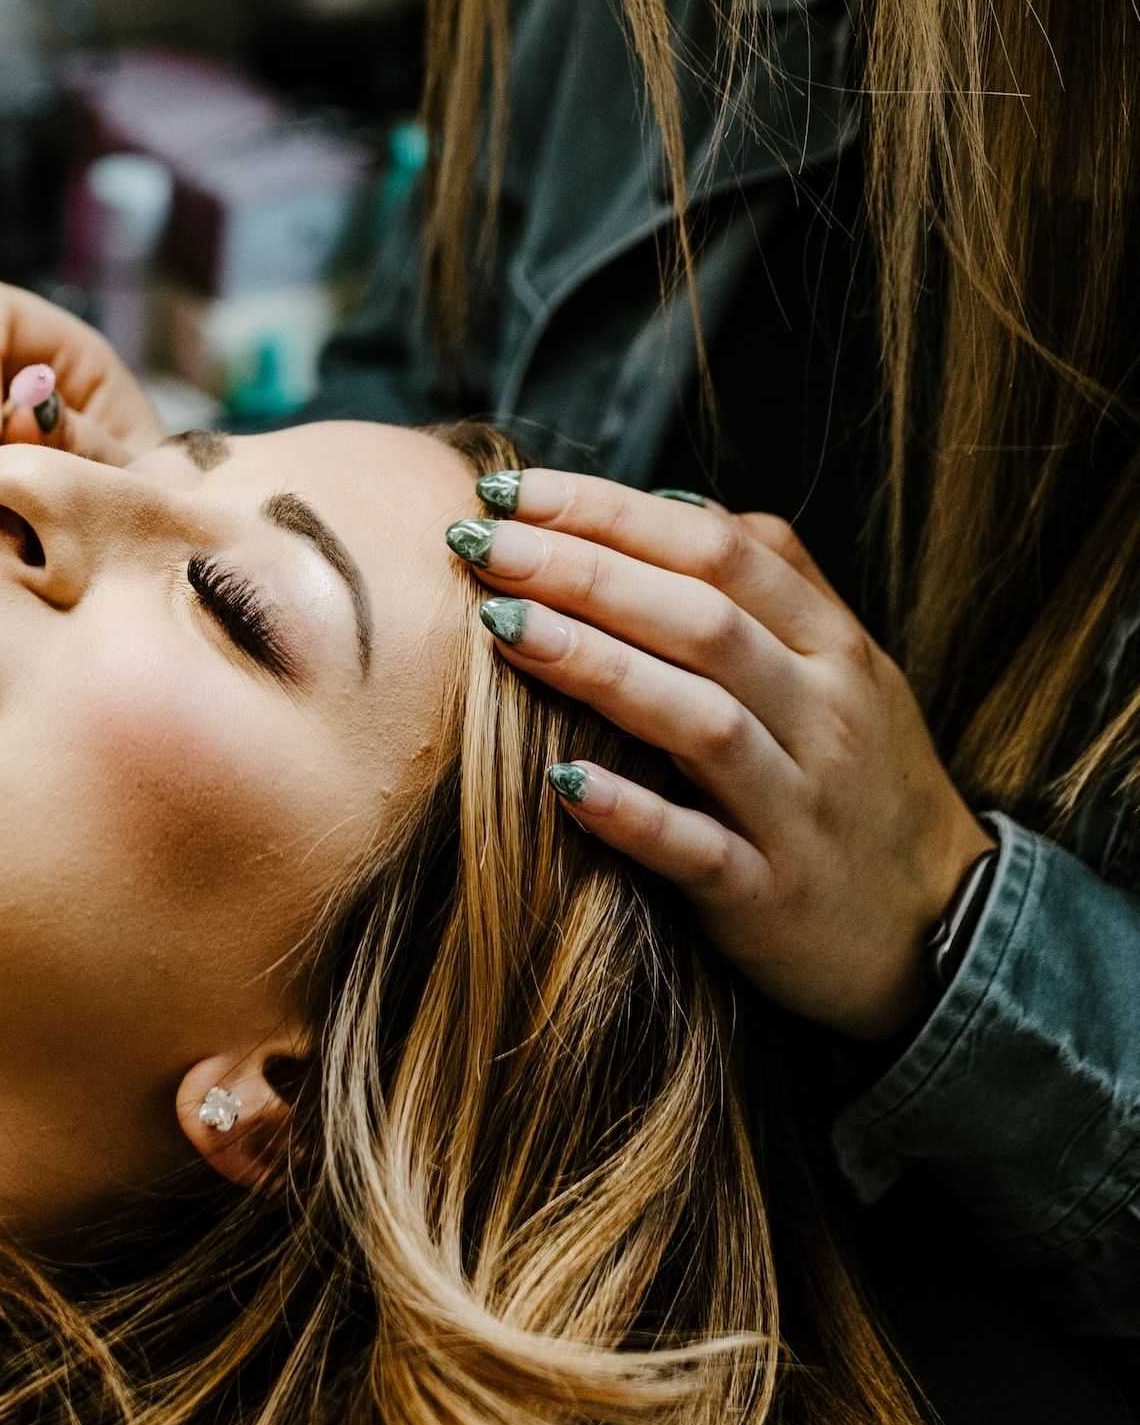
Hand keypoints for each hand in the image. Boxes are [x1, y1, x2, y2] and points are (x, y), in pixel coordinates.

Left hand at [450, 474, 995, 1037]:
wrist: (942, 934)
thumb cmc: (863, 779)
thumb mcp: (846, 668)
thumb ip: (773, 581)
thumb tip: (674, 504)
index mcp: (832, 647)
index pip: (717, 551)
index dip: (610, 513)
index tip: (513, 490)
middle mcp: (824, 716)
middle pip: (701, 621)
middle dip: (583, 573)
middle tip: (481, 544)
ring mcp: (801, 809)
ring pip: (700, 722)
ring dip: (597, 668)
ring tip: (501, 627)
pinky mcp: (771, 898)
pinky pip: (697, 850)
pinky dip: (632, 812)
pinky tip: (559, 777)